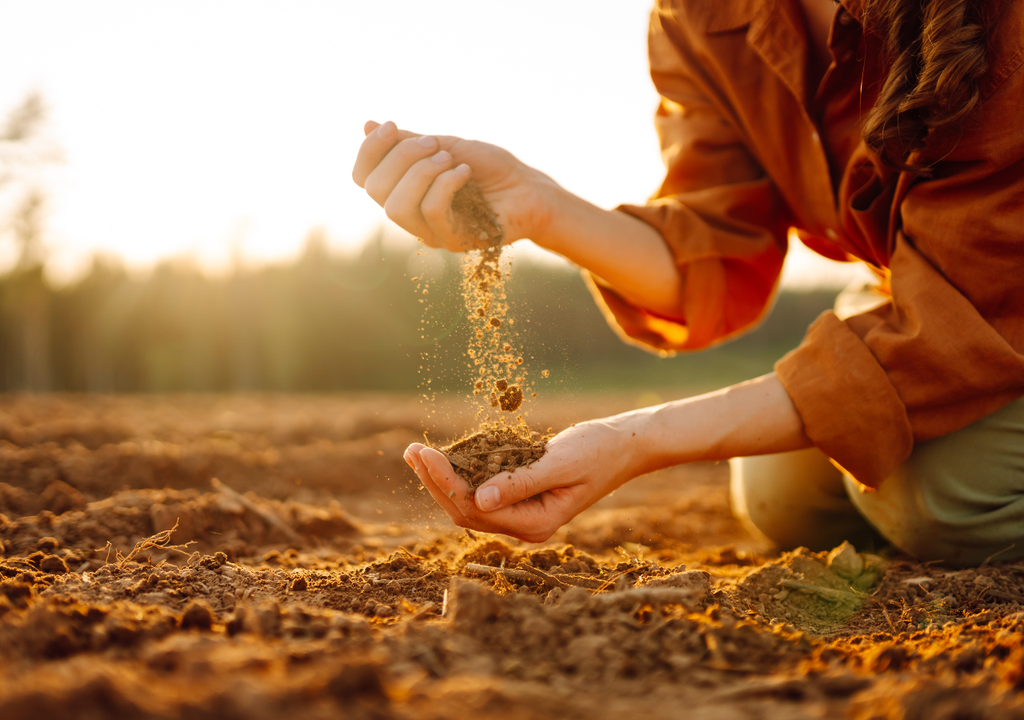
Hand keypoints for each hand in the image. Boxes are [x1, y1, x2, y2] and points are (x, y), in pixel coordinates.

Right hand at [352, 120, 557, 251]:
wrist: (529, 189)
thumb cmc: (491, 168)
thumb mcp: (446, 145)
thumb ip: (409, 141)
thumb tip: (367, 125)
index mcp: (403, 190)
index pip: (363, 178)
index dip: (369, 151)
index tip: (391, 125)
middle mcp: (411, 214)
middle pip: (375, 191)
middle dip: (400, 158)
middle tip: (434, 143)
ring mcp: (430, 232)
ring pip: (396, 207)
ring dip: (421, 173)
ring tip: (450, 159)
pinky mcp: (453, 241)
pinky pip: (433, 213)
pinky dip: (446, 185)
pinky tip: (465, 173)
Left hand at [403, 416, 643, 542]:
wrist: (626, 446)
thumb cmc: (598, 451)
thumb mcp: (560, 463)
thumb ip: (520, 482)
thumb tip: (479, 499)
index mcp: (536, 523)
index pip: (476, 507)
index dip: (444, 482)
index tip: (423, 453)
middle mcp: (525, 526)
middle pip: (465, 511)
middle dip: (434, 482)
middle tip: (410, 450)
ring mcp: (523, 514)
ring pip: (469, 504)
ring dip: (441, 480)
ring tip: (415, 453)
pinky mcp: (522, 498)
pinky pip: (482, 493)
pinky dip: (460, 475)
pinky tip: (443, 457)